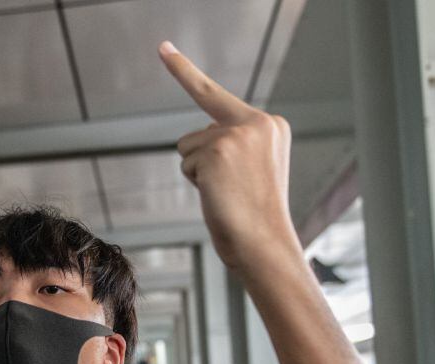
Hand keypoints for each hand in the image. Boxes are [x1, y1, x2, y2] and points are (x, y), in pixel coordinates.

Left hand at [158, 42, 300, 268]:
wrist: (265, 243)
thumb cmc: (256, 217)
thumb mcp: (254, 170)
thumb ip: (233, 145)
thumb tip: (198, 141)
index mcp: (271, 125)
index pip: (218, 96)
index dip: (184, 72)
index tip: (162, 48)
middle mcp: (258, 122)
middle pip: (201, 129)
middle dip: (199, 152)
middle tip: (220, 174)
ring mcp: (237, 134)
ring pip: (189, 146)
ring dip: (199, 173)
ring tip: (227, 193)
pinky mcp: (217, 149)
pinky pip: (186, 162)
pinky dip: (196, 182)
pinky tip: (219, 194)